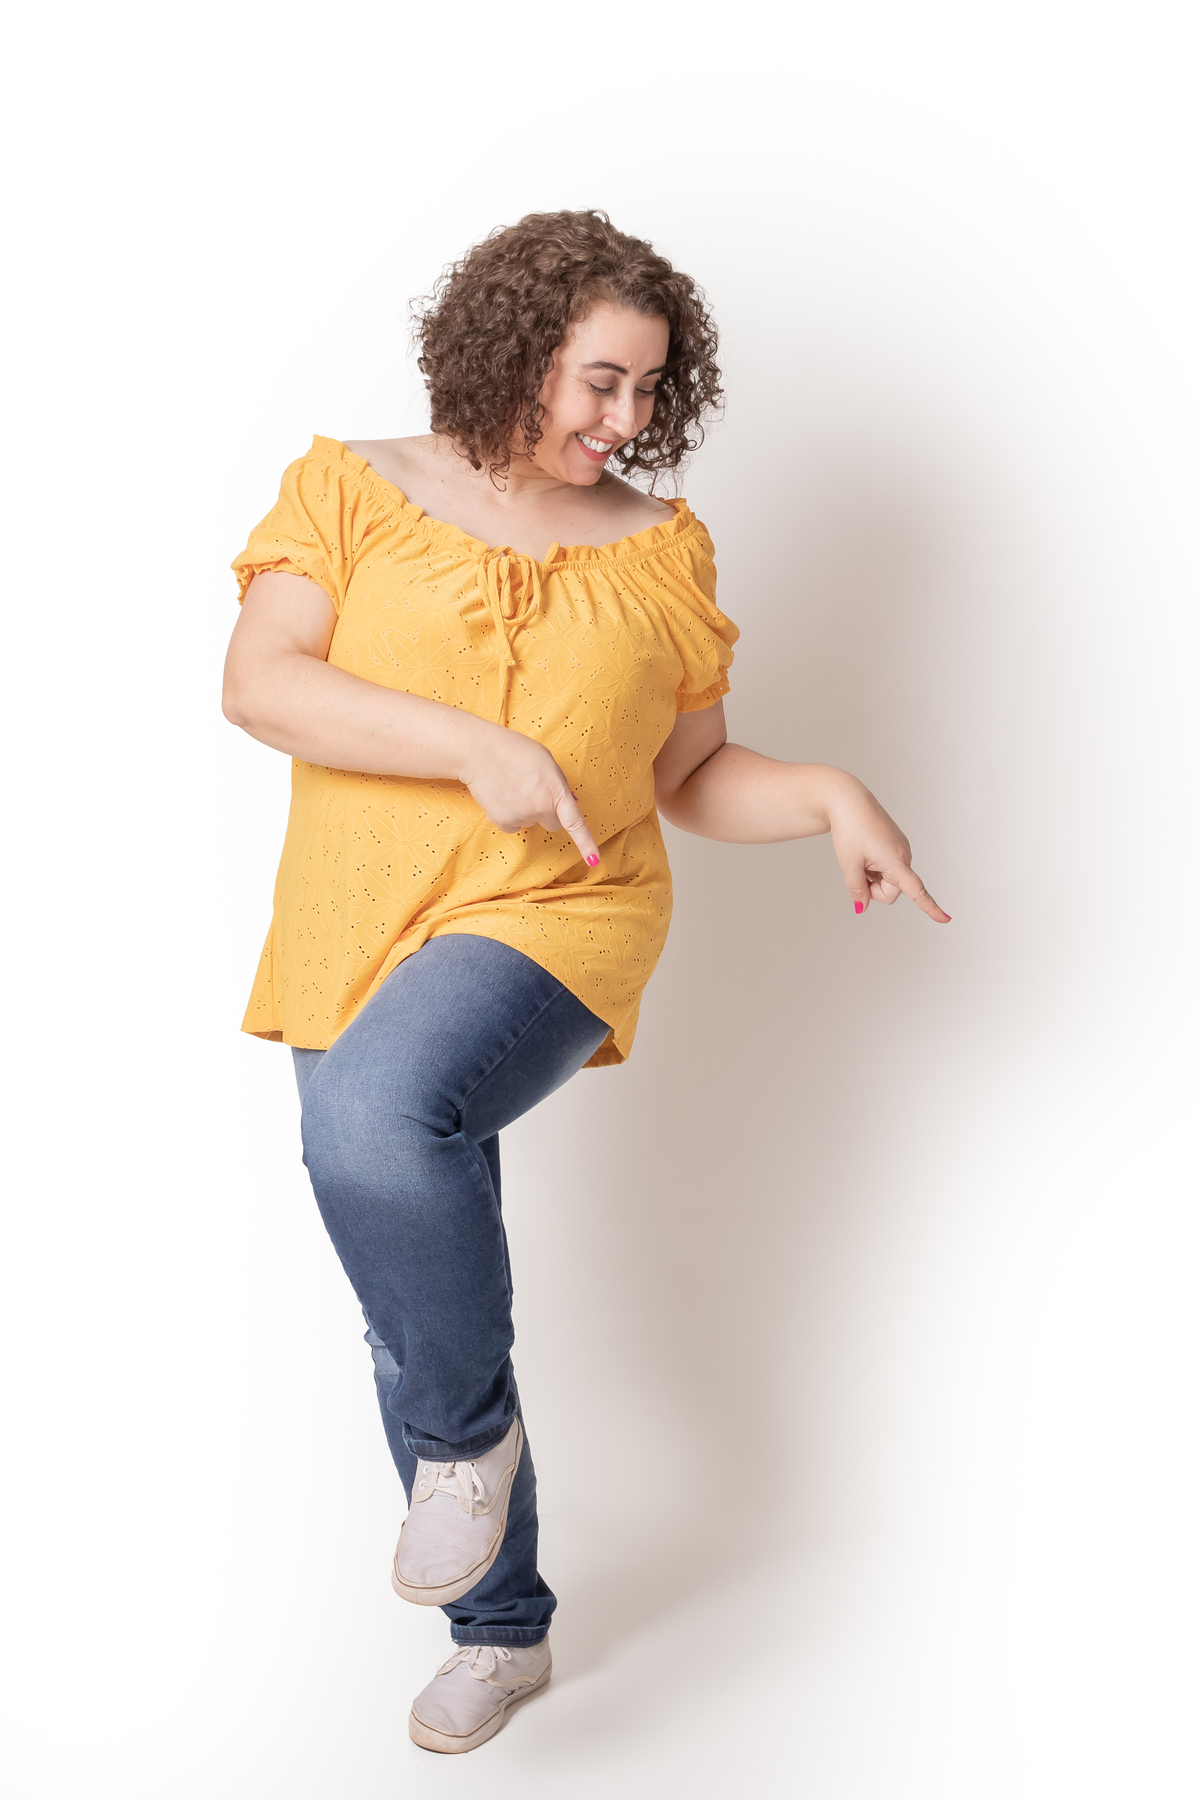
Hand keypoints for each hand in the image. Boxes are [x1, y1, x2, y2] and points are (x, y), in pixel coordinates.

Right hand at [457, 720, 599, 868]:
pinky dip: (509, 815)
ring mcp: (522, 817)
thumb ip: (560, 783)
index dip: (586, 843)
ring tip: (512, 787)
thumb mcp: (546, 761)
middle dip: (548, 813)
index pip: (575, 822)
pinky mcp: (504, 822)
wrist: (479, 752)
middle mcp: (541, 807)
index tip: (593, 860)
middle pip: (553, 824)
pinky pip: (513, 825)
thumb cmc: (514, 751)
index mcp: (556, 790)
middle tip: (532, 792)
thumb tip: (571, 803)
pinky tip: (502, 796)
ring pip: (531, 823)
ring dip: (525, 810)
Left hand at [827, 779, 949, 921]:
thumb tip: (862, 907)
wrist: (848, 800)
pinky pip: (889, 867)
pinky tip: (865, 851)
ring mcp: (902, 849)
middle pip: (892, 892)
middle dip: (875, 890)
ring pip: (890, 880)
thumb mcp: (849, 864)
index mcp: (896, 860)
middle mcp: (905, 855)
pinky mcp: (897, 845)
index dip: (930, 907)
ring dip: (874, 877)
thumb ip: (857, 889)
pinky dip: (876, 867)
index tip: (946, 920)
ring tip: (861, 855)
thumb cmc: (850, 828)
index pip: (916, 890)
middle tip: (857, 871)